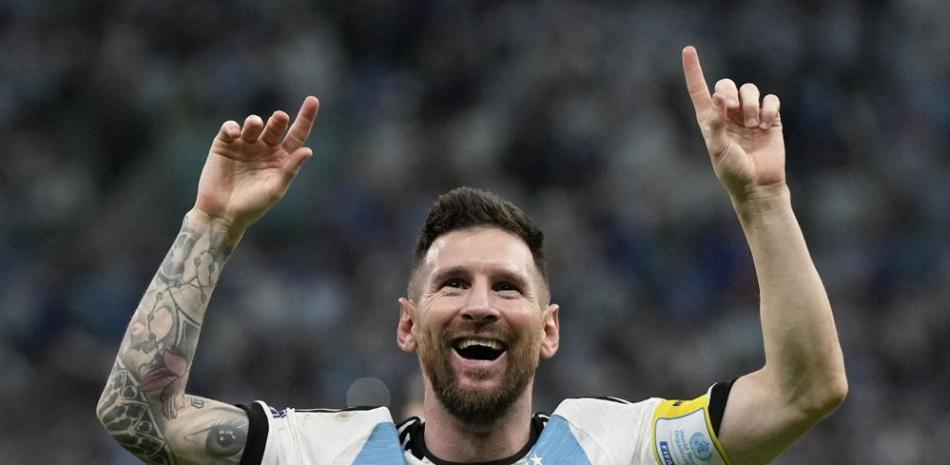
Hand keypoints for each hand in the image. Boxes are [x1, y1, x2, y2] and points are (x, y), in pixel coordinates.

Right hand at [194, 96, 318, 231]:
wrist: (222, 215)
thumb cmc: (252, 206)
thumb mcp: (275, 189)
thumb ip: (290, 169)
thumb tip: (308, 150)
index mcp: (281, 159)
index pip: (297, 135)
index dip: (305, 118)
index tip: (313, 100)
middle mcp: (265, 149)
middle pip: (275, 128)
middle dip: (278, 121)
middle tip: (280, 117)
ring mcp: (244, 146)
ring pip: (253, 125)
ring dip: (254, 122)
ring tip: (254, 125)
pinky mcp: (224, 145)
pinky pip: (230, 129)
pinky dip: (233, 127)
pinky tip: (235, 133)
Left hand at [682, 47, 784, 201]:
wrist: (758, 185)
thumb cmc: (733, 171)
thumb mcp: (718, 148)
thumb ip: (716, 122)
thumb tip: (719, 96)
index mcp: (709, 119)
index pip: (699, 89)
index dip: (693, 70)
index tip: (688, 49)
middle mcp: (728, 113)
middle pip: (726, 83)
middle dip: (730, 91)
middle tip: (733, 108)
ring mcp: (749, 114)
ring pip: (750, 89)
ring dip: (750, 103)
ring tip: (752, 124)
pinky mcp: (770, 118)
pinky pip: (770, 99)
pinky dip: (768, 108)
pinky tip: (766, 124)